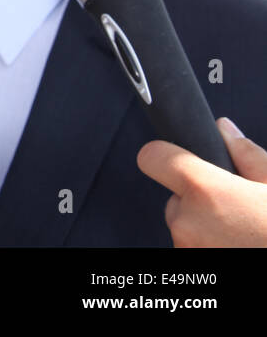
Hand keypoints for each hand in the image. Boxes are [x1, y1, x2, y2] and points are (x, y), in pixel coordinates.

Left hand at [137, 117, 266, 246]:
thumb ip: (245, 155)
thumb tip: (224, 130)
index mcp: (205, 191)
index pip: (152, 157)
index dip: (165, 154)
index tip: (177, 157)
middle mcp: (187, 221)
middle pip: (175, 197)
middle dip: (198, 199)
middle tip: (237, 208)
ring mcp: (187, 249)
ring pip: (185, 226)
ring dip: (205, 225)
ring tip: (244, 231)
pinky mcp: (194, 268)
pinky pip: (193, 247)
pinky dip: (209, 245)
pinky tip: (239, 245)